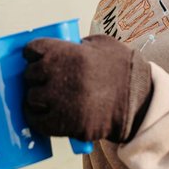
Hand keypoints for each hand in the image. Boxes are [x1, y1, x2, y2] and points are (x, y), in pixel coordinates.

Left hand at [23, 34, 152, 142]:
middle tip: (45, 80)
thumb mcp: (103, 45)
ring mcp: (59, 100)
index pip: (32, 49)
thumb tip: (62, 48)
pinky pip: (36, 121)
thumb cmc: (123, 70)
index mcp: (68, 52)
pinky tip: (41, 114)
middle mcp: (59, 74)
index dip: (33, 54)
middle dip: (36, 77)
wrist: (138, 102)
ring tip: (46, 99)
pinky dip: (36, 118)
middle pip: (30, 74)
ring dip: (36, 98)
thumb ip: (79, 45)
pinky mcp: (62, 123)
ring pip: (31, 98)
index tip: (35, 58)